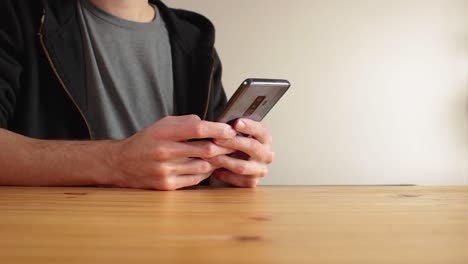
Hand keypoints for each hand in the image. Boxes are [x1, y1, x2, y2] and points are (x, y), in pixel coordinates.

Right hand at [108, 115, 235, 189]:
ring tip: (222, 156)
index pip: (197, 129)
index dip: (217, 129)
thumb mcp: (161, 125)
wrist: (121, 163)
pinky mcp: (167, 185)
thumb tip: (209, 124)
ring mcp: (165, 170)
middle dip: (223, 146)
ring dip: (216, 161)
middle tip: (233, 144)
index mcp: (163, 133)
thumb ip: (185, 122)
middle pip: (204, 149)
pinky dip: (205, 173)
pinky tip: (207, 167)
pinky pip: (195, 179)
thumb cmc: (146, 141)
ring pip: (203, 166)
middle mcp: (164, 152)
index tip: (230, 129)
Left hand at [207, 119, 273, 187]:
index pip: (261, 131)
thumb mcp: (237, 134)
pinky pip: (238, 180)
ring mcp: (260, 170)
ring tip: (209, 156)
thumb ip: (232, 129)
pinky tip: (214, 170)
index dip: (249, 127)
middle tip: (216, 139)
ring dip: (224, 160)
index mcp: (265, 139)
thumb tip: (219, 123)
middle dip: (232, 142)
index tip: (236, 123)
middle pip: (252, 147)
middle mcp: (266, 154)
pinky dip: (225, 174)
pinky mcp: (252, 182)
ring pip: (242, 166)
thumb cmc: (235, 145)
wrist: (235, 165)